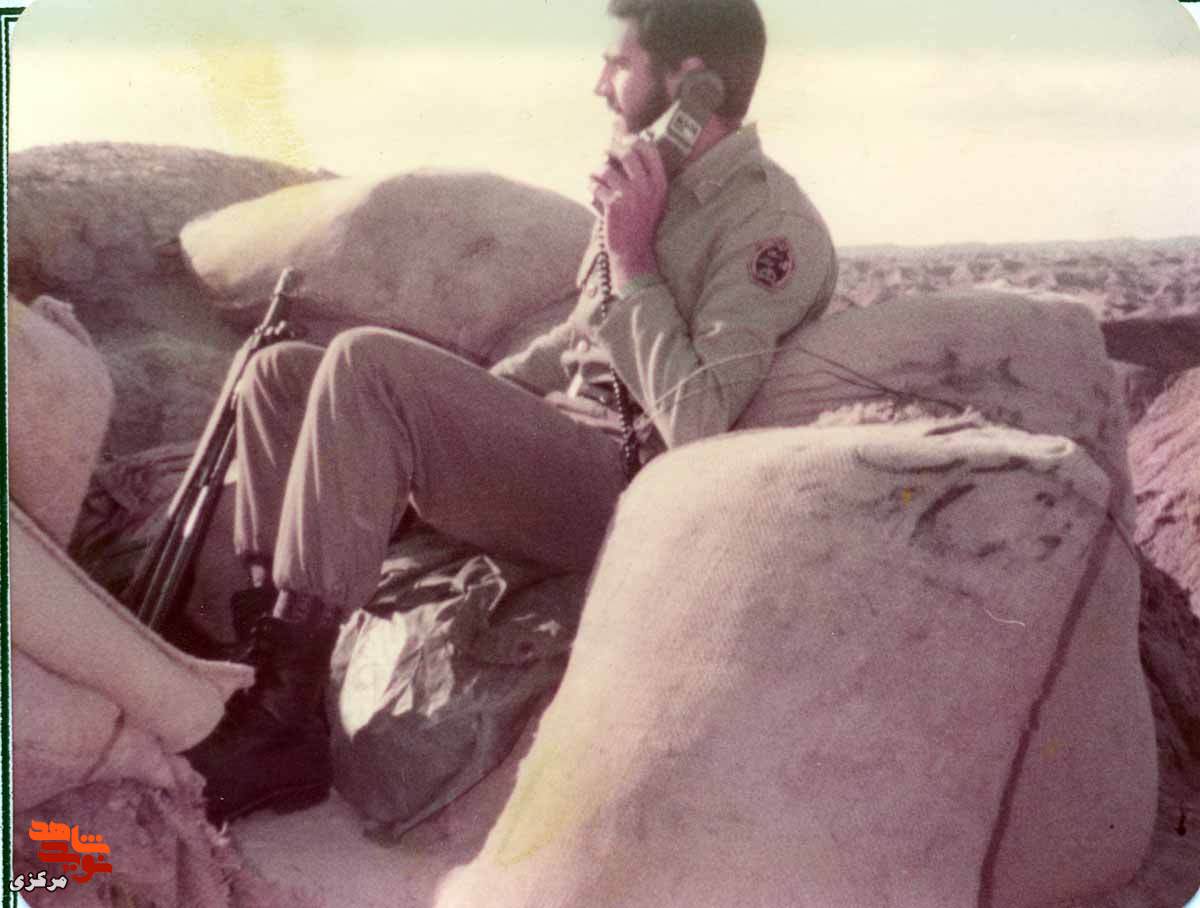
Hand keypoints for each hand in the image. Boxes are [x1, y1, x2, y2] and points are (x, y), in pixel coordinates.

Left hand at [590, 138, 667, 288]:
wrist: (634, 251)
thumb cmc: (640, 224)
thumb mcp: (653, 199)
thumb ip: (645, 177)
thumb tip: (629, 148)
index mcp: (659, 183)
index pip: (649, 150)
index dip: (634, 140)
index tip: (624, 141)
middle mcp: (647, 187)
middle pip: (627, 153)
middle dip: (612, 150)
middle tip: (604, 153)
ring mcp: (630, 195)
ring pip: (606, 169)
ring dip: (596, 170)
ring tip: (595, 176)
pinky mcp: (613, 204)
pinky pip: (595, 186)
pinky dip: (590, 187)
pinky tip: (591, 192)